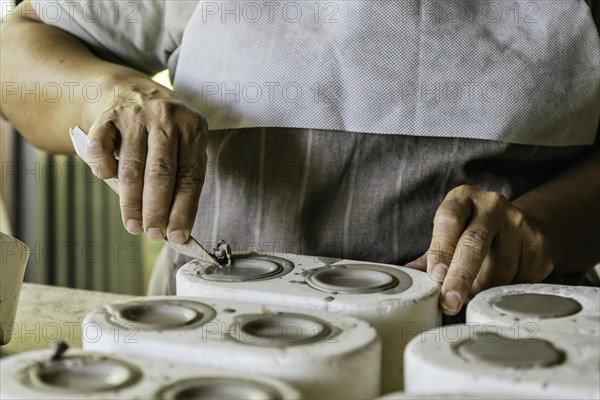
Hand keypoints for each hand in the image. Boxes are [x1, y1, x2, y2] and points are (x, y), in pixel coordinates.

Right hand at [85, 79, 207, 243]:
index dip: (184, 209)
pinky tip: (108, 180)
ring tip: (134, 225)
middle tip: (153, 234)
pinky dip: (103, 169)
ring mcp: (135, 115)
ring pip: (132, 168)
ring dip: (131, 203)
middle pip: (161, 174)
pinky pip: (101, 149)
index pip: (191, 176)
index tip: (178, 235)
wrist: (131, 90)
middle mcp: (166, 118)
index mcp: (194, 127)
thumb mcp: (183, 143)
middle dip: (156, 210)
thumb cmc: (163, 131)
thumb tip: (174, 227)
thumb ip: (181, 177)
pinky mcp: (107, 116)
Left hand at [406, 185, 553, 315]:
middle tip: (449, 303)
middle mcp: (491, 205)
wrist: (516, 225)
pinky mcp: (539, 244)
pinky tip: (499, 286)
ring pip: (499, 268)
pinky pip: (520, 279)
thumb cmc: (468, 233)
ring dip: (482, 290)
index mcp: (461, 199)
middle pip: (474, 242)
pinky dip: (505, 291)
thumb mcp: (447, 235)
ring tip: (472, 294)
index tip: (434, 275)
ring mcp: (519, 222)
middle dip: (460, 276)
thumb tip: (403, 280)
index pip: (448, 220)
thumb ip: (427, 257)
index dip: (441, 248)